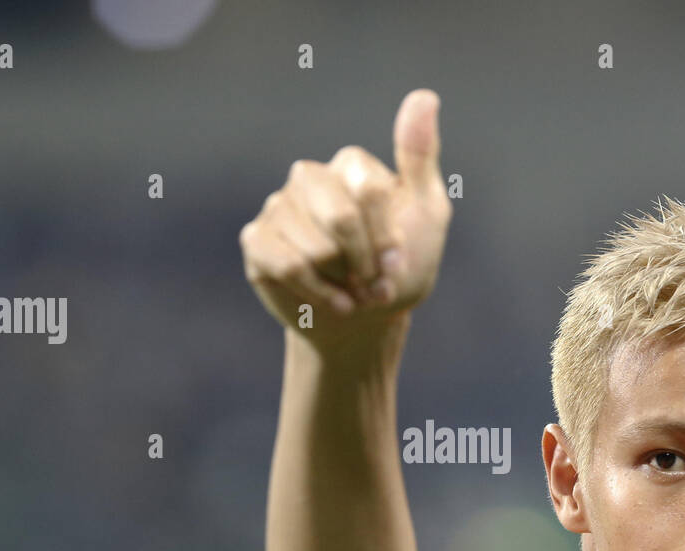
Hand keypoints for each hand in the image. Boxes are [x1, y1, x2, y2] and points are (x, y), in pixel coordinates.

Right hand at [240, 88, 452, 345]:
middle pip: (341, 218)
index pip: (370, 192)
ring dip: (344, 285)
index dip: (388, 240)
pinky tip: (332, 302)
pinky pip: (286, 266)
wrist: (366, 319)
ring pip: (316, 249)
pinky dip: (318, 294)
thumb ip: (420, 157)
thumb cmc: (399, 266)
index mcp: (350, 165)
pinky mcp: (257, 241)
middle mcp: (309, 177)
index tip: (397, 264)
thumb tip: (425, 96)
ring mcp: (279, 207)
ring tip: (353, 293)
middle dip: (366, 264)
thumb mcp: (427, 212)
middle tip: (375, 284)